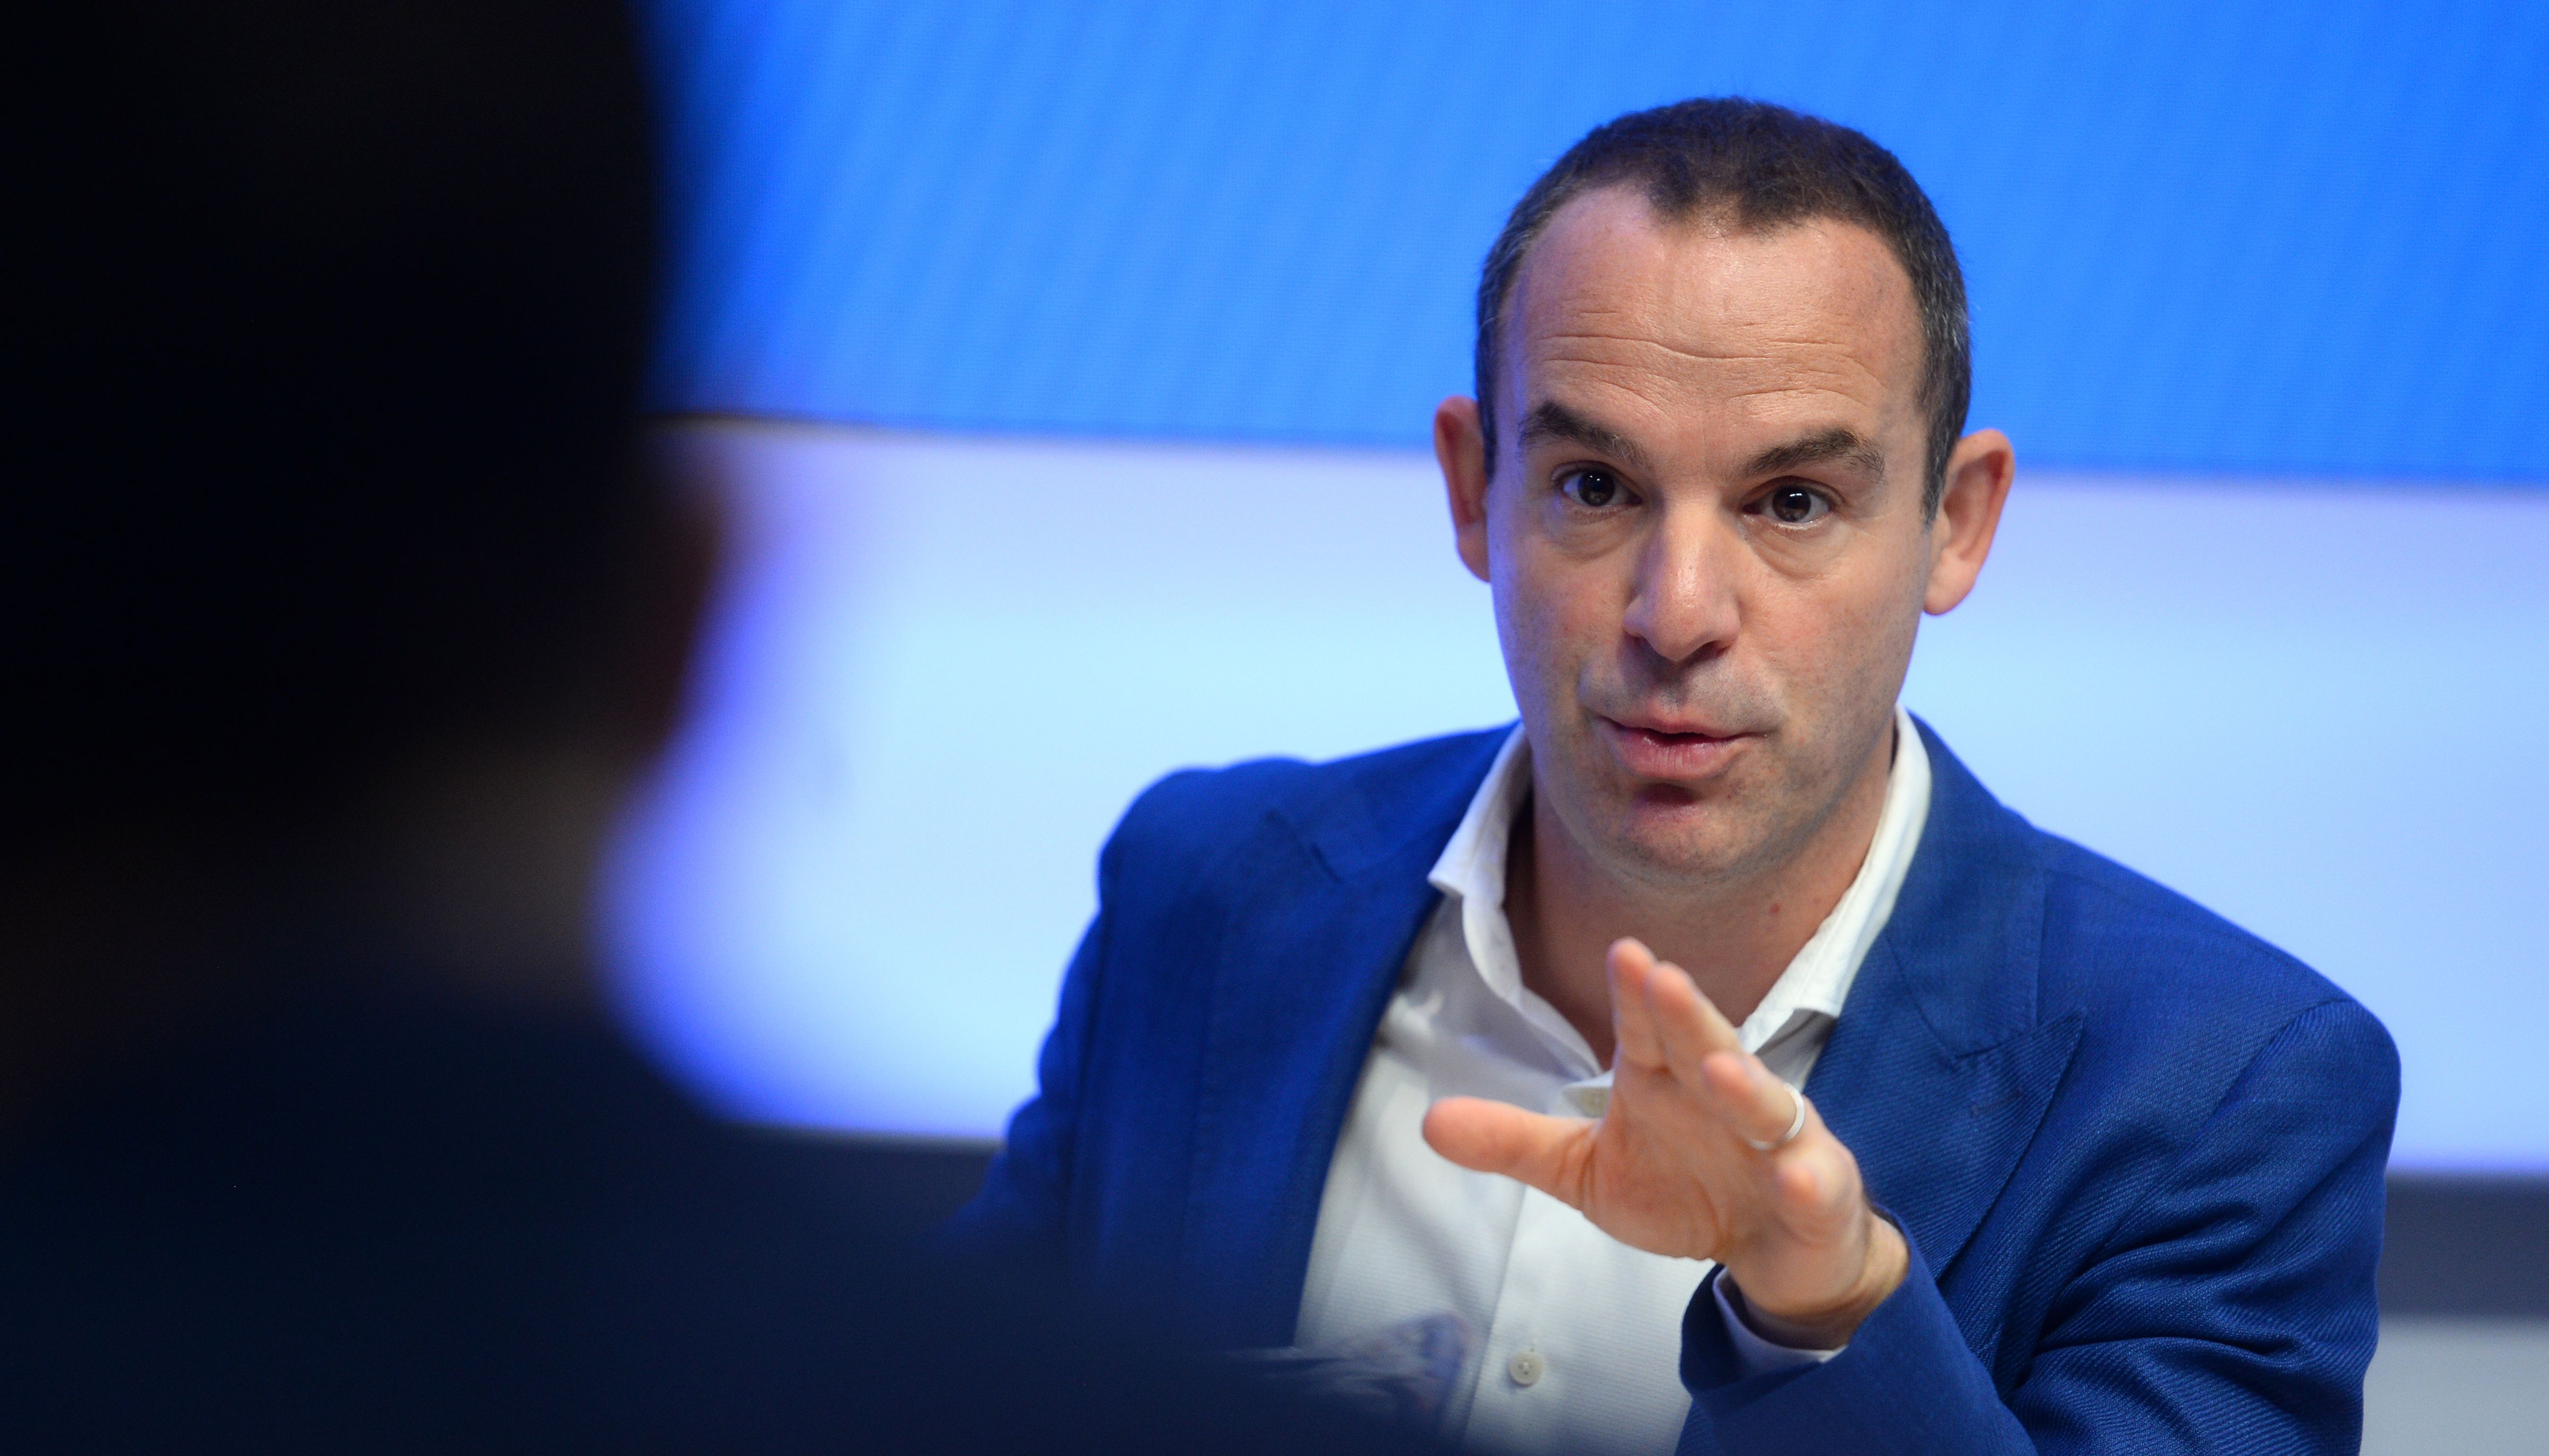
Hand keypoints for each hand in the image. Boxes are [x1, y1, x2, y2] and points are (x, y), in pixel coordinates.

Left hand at [1421, 937, 1905, 1347]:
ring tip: (1718, 1065)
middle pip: (1704, 1044)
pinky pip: (1815, 1182)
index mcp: (1665, 1079)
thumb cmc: (1682, 1189)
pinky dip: (1807, 1176)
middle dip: (1686, 1014)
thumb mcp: (1585, 1170)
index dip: (1637, 993)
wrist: (1774, 1249)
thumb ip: (1515, 1143)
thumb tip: (1427, 1122)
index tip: (1623, 951)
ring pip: (1763, 1104)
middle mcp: (1722, 1094)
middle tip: (1661, 977)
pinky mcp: (1816, 1190)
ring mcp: (1775, 1140)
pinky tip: (1797, 1173)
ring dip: (1744, 1085)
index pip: (1646, 1029)